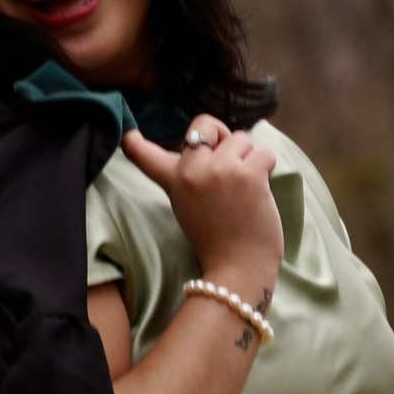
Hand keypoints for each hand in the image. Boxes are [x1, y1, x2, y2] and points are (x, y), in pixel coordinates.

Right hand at [121, 118, 282, 291]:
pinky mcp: (247, 174)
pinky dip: (267, 167)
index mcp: (173, 180)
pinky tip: (261, 189)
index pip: (145, 155)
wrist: (237, 269)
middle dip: (223, 138)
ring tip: (245, 188)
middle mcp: (191, 171)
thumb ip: (192, 177)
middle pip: (205, 124)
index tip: (126, 134)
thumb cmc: (218, 240)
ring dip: (249, 158)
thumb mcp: (188, 206)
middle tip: (230, 166)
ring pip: (241, 138)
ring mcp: (219, 170)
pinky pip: (263, 152)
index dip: (134, 142)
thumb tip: (216, 143)